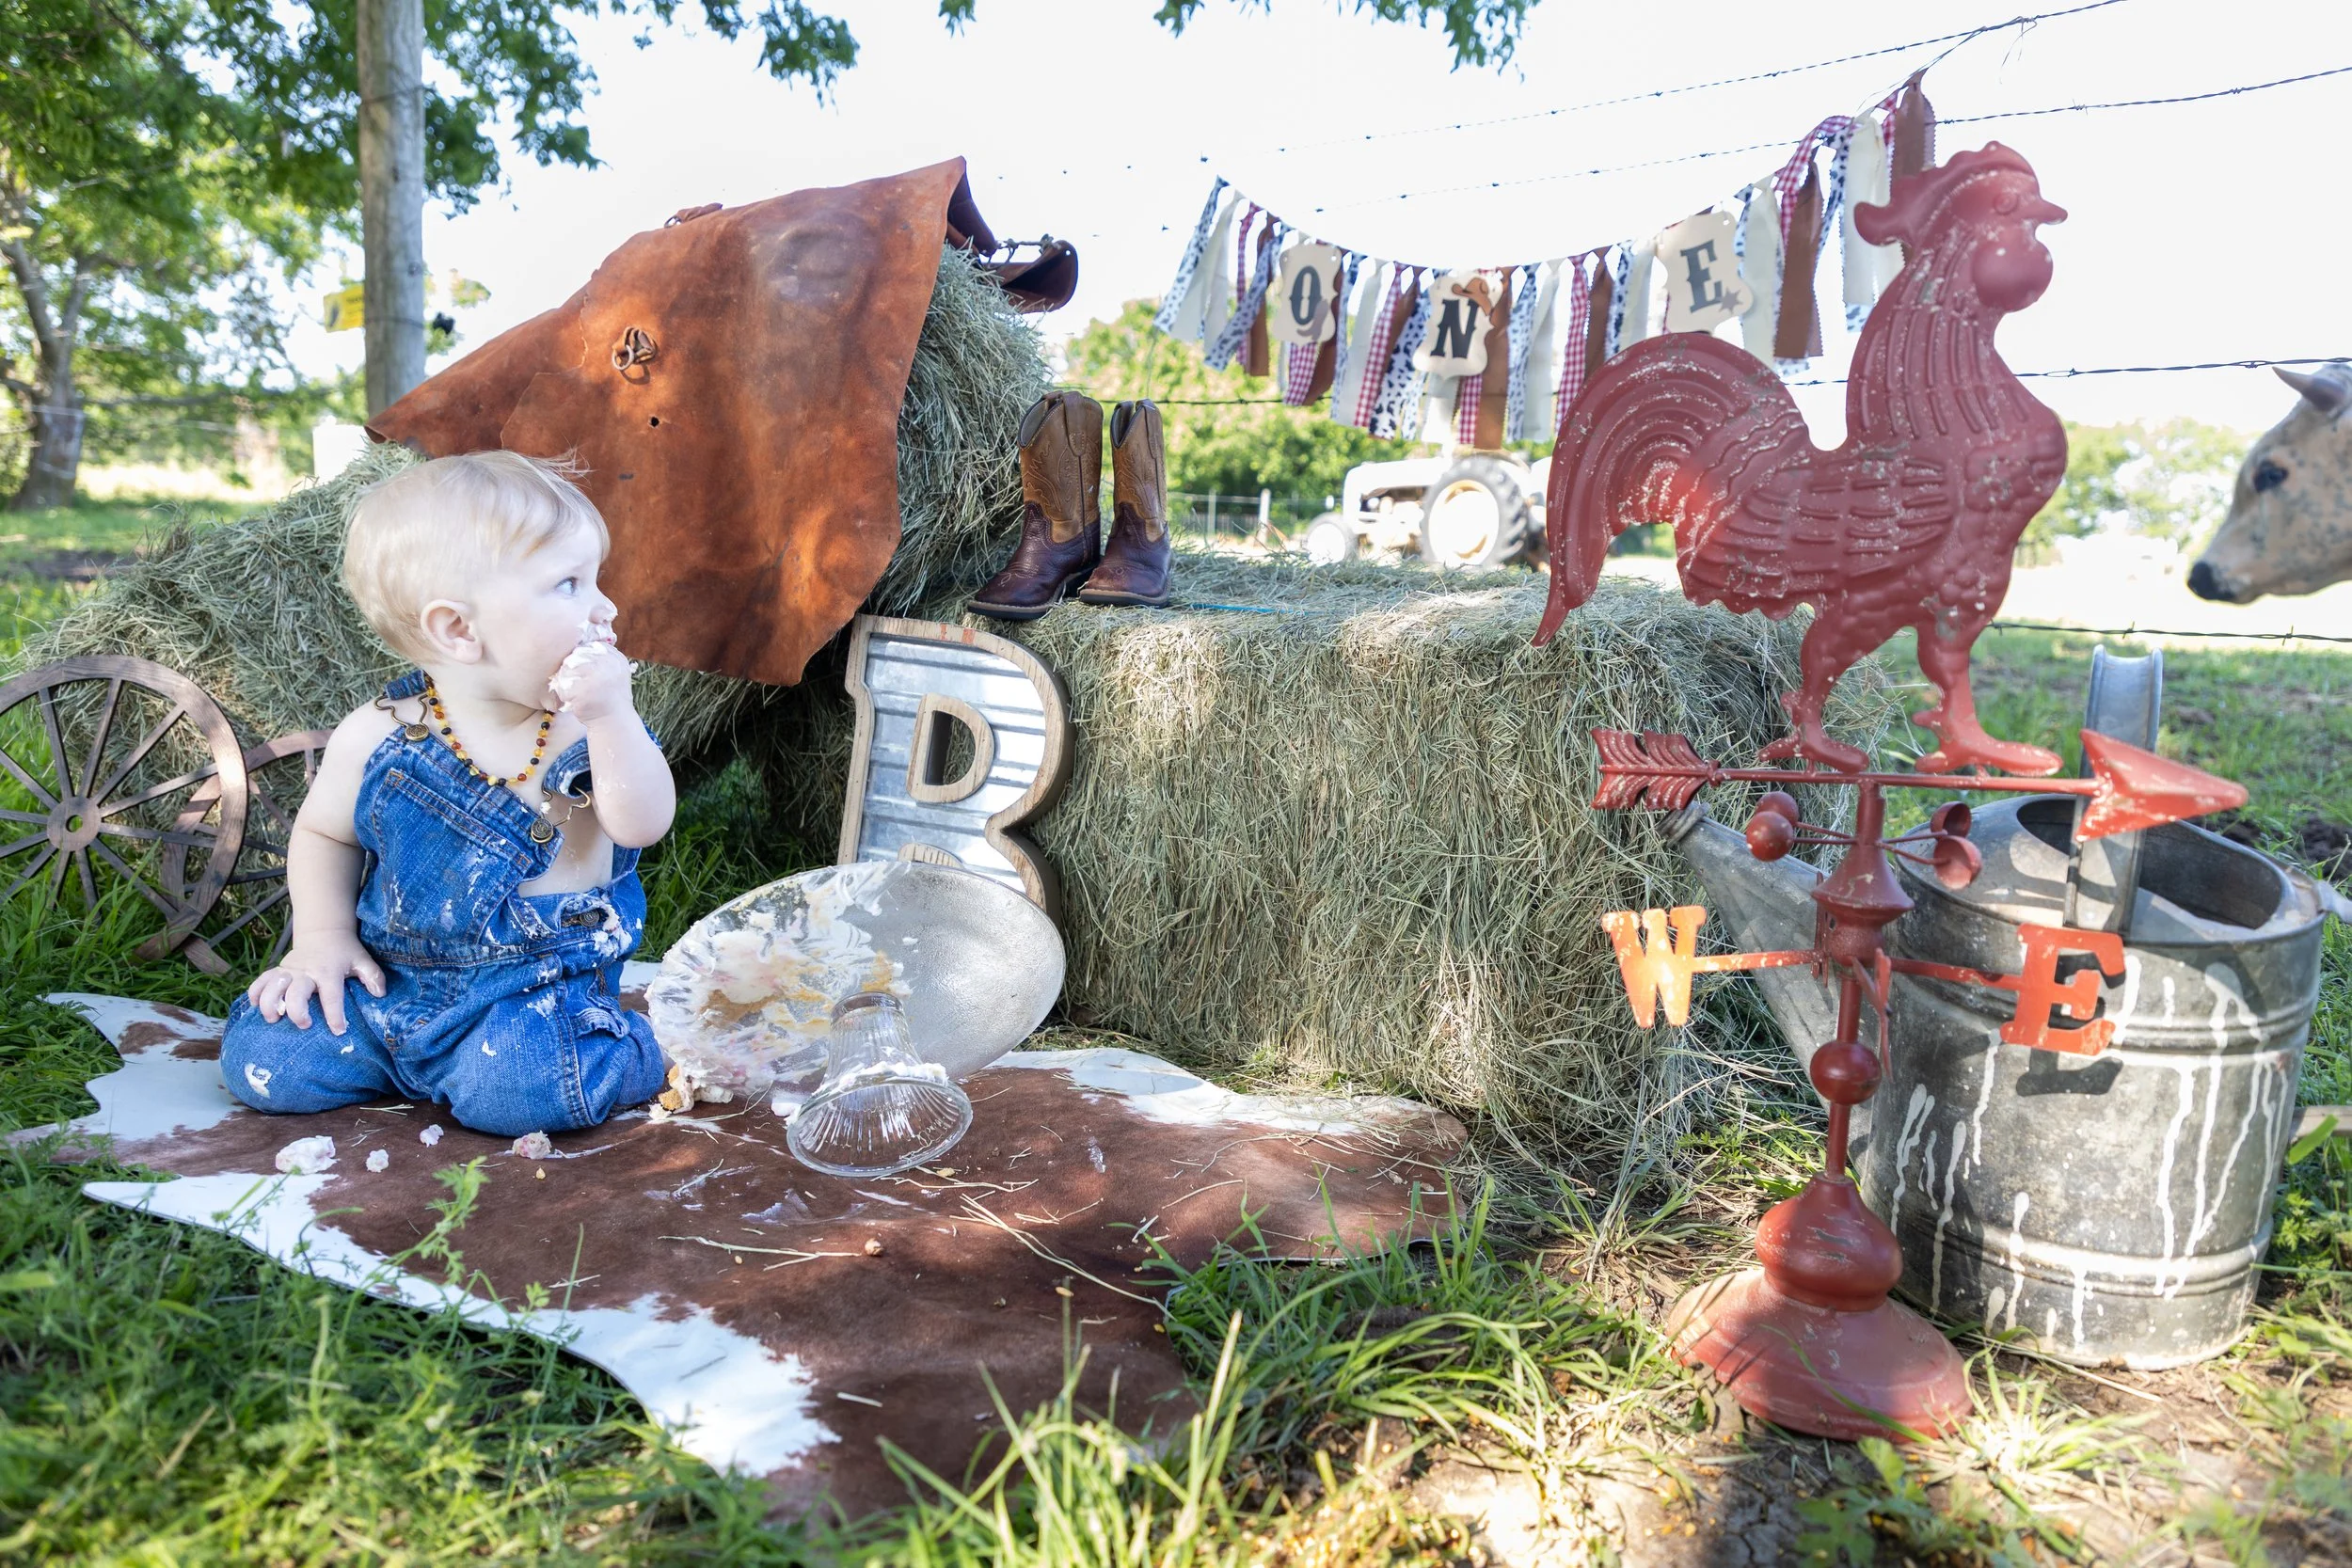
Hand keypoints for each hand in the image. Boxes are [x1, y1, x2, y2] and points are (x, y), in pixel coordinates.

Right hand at [248, 932, 385, 1034]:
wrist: (324, 932)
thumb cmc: (345, 951)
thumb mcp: (363, 960)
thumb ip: (373, 976)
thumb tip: (380, 994)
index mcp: (328, 972)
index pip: (332, 996)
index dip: (335, 1015)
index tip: (338, 1031)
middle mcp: (306, 972)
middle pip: (295, 993)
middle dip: (297, 1012)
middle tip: (305, 1024)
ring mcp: (289, 971)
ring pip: (272, 988)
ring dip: (269, 1005)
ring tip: (274, 1019)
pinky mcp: (277, 971)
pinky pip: (260, 982)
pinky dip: (255, 994)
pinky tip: (256, 1007)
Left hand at [547, 640, 635, 724]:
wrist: (615, 721)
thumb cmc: (608, 694)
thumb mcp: (612, 669)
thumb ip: (598, 654)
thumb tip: (572, 637)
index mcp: (613, 656)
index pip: (584, 648)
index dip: (578, 660)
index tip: (585, 675)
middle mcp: (607, 664)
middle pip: (572, 658)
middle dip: (570, 672)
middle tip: (578, 685)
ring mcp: (596, 678)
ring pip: (565, 672)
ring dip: (565, 684)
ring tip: (576, 693)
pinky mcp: (584, 692)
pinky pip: (562, 688)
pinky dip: (563, 697)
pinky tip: (574, 702)